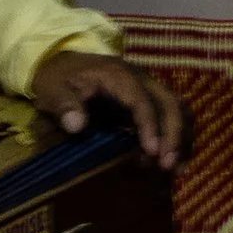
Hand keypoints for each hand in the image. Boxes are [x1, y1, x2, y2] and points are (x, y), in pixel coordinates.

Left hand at [32, 47, 187, 170]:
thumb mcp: (51, 89)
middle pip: (170, 103)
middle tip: (167, 166)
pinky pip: (174, 116)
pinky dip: (178, 137)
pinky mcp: (150, 100)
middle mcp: (141, 79)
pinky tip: (174, 161)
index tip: (152, 151)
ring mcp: (148, 89)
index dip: (150, 125)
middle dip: (173, 134)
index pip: (142, 100)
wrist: (63, 64)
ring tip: (174, 168)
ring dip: (180, 137)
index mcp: (118, 75)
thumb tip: (77, 126)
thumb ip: (63, 105)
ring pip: (178, 109)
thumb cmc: (58, 79)